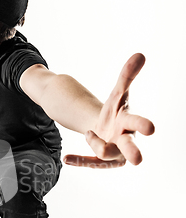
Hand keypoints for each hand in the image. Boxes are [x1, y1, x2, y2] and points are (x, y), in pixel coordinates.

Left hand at [63, 53, 154, 168]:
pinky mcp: (103, 161)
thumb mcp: (117, 94)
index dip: (142, 124)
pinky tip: (66, 158)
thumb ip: (126, 76)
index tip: (151, 129)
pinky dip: (79, 160)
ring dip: (94, 143)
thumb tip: (140, 54)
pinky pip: (91, 162)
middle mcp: (126, 140)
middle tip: (138, 160)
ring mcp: (115, 153)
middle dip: (133, 152)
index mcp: (129, 122)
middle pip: (129, 146)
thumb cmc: (116, 111)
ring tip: (90, 134)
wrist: (108, 129)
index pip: (137, 121)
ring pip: (104, 152)